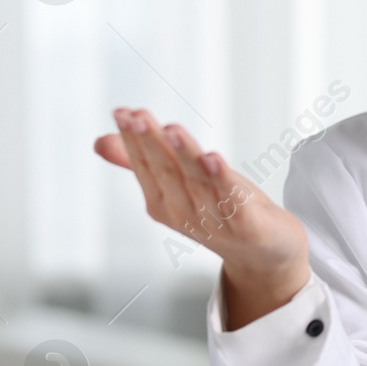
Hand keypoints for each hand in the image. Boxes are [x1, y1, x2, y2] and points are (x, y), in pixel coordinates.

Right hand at [95, 109, 309, 328]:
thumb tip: (100, 141)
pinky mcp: (247, 225)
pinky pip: (232, 201)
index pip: (145, 166)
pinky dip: (222, 180)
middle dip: (152, 142)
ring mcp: (215, 221)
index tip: (123, 112)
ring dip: (185, 155)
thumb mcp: (180, 184)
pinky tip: (213, 158)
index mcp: (163, 203)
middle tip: (138, 116)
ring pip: (197, 182)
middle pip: (166, 172)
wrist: (266, 253)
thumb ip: (142, 162)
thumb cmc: (221, 211)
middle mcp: (184, 213)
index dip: (134, 139)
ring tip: (173, 130)